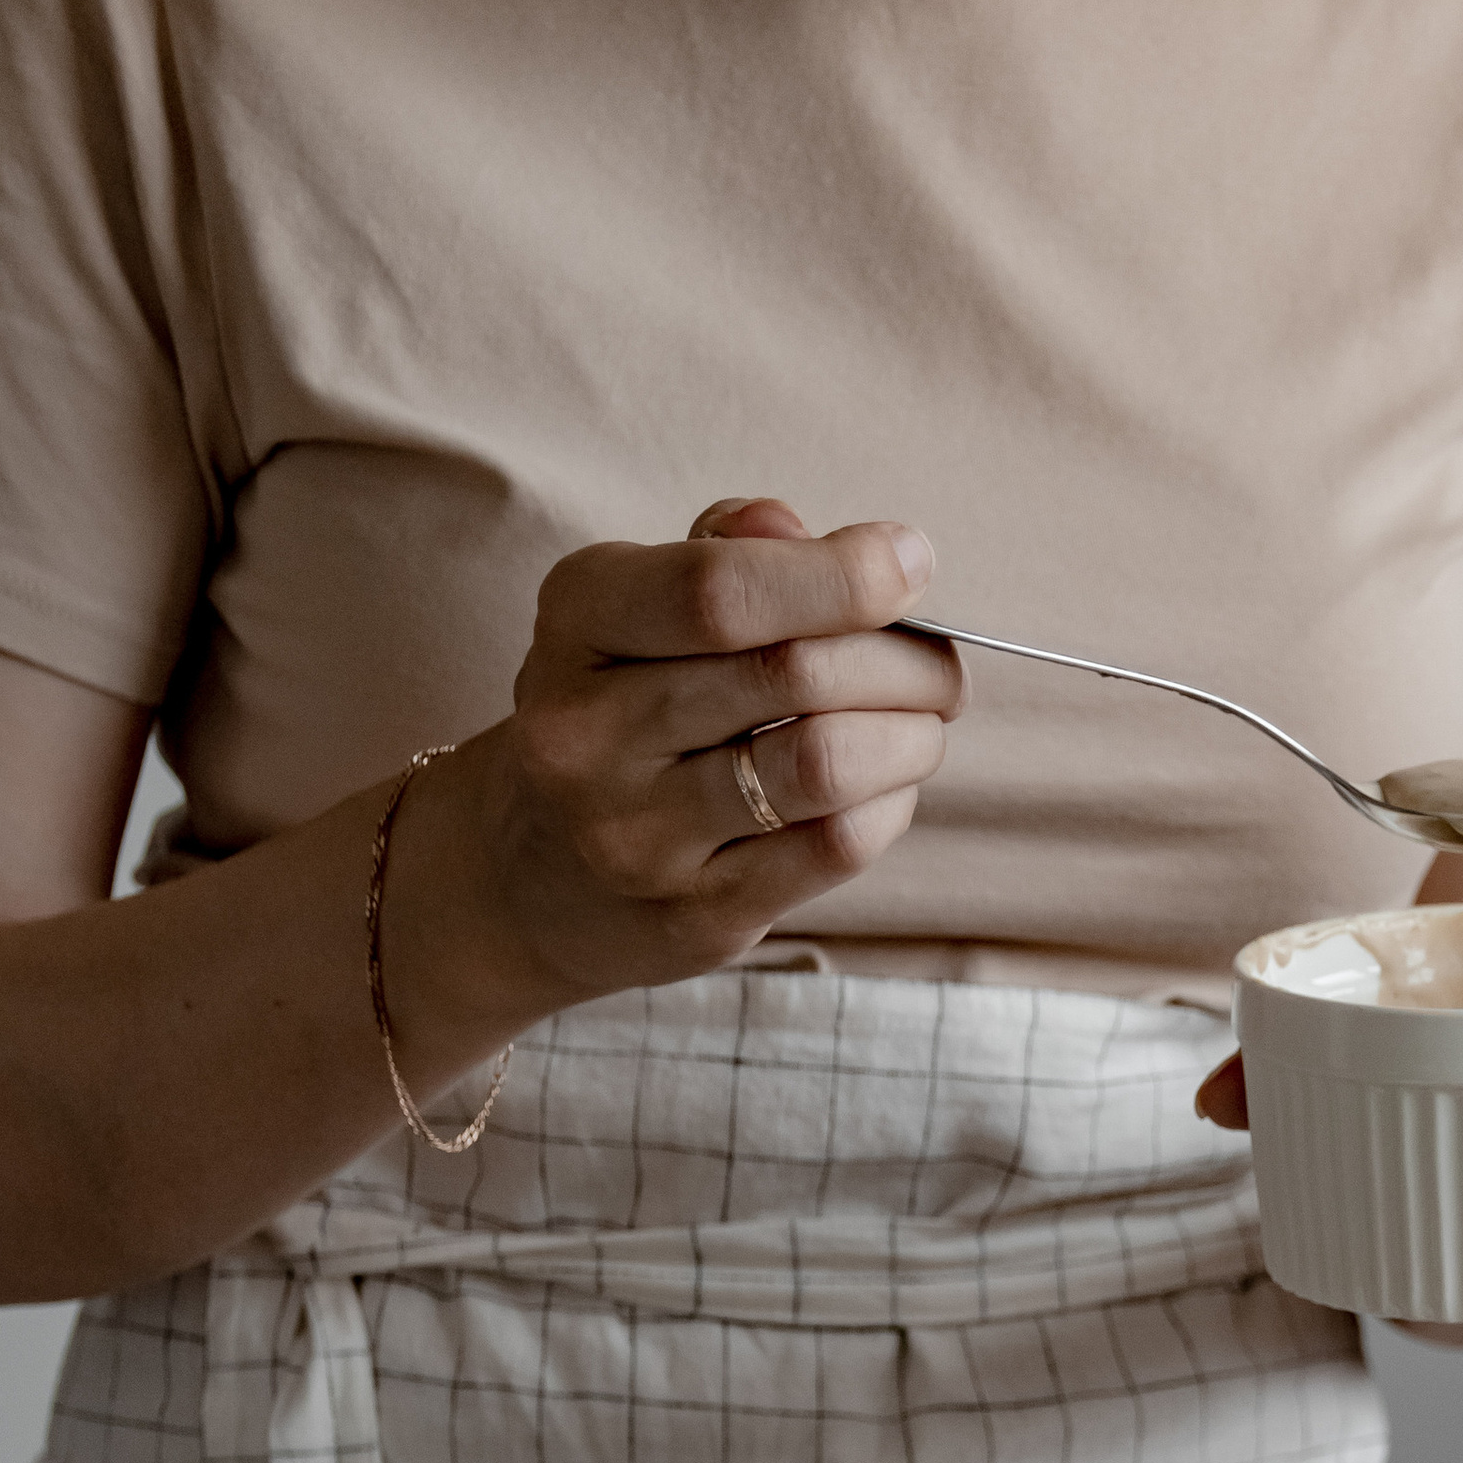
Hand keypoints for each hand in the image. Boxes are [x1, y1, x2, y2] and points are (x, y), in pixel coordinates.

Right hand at [409, 496, 961, 1030]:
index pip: (720, 589)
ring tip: (922, 725)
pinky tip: (888, 788)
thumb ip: (731, 555)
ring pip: (824, 764)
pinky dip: (890, 805)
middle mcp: (590, 732)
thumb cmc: (614, 715)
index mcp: (577, 623)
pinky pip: (834, 846)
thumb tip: (845, 545)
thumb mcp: (634, 611)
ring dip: (909, 736)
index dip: (841, 574)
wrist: (523, 879)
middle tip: (940, 667)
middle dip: (902, 661)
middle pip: (790, 673)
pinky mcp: (696, 916)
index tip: (910, 564)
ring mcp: (639, 837)